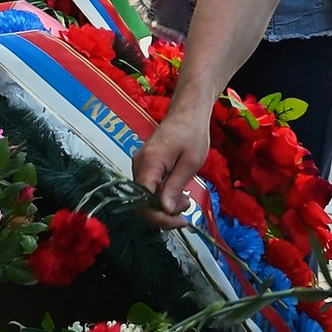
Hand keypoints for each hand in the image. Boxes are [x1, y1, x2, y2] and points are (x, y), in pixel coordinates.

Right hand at [133, 87, 216, 214]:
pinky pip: (148, 187)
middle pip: (141, 202)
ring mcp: (140, 164)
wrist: (187, 111)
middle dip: (164, 212)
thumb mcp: (190, 163)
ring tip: (186, 198)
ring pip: (145, 196)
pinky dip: (162, 194)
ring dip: (164, 204)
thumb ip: (175, 187)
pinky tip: (178, 191)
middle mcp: (139, 164)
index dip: (159, 217)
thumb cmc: (192, 133)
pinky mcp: (144, 164)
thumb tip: (165, 210)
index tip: (180, 220)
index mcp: (149, 163)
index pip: (142, 201)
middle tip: (186, 208)